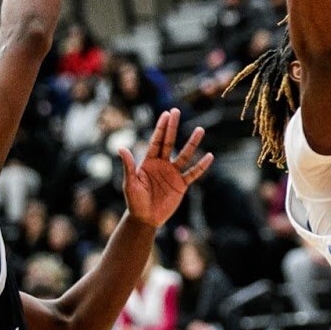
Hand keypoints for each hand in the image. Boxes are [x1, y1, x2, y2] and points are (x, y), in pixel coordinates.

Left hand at [120, 109, 213, 226]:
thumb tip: (121, 148)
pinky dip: (201, 166)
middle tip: (176, 110)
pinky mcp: (181, 184)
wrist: (145, 218)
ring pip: (184, 155)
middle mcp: (162, 164)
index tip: (166, 113)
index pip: (156, 141)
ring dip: (192, 143)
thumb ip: (129, 166)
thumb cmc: (134, 201)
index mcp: (148, 162)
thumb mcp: (130, 184)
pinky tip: (209, 156)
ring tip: (200, 130)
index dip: (161, 128)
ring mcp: (173, 173)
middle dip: (173, 127)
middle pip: (169, 142)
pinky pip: (193, 173)